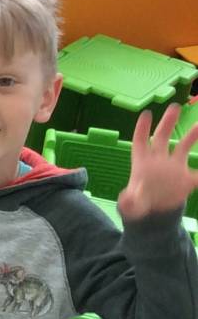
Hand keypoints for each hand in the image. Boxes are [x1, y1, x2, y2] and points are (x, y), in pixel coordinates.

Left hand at [117, 103, 197, 221]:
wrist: (156, 211)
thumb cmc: (139, 202)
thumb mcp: (132, 205)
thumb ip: (129, 202)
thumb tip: (127, 200)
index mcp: (142, 163)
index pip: (140, 142)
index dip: (142, 129)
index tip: (146, 114)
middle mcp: (159, 160)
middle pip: (161, 137)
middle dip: (167, 122)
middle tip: (174, 107)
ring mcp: (174, 167)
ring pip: (183, 147)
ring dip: (192, 136)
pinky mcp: (187, 179)